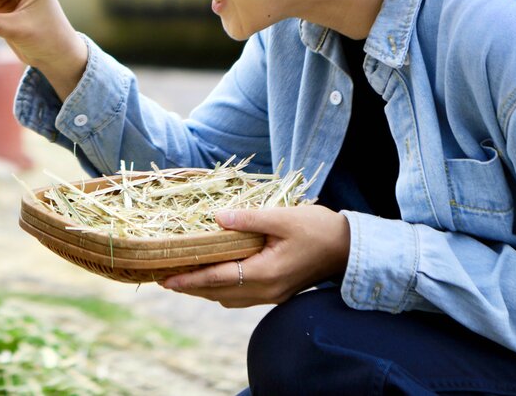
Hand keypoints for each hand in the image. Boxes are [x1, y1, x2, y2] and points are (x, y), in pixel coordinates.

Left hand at [159, 206, 350, 306]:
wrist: (349, 248)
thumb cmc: (317, 228)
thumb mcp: (281, 217)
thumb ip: (247, 218)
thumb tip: (216, 217)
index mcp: (264, 273)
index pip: (217, 279)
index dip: (189, 280)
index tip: (166, 280)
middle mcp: (266, 290)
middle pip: (218, 294)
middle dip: (191, 288)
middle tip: (165, 278)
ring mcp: (273, 294)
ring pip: (229, 298)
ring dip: (205, 290)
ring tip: (184, 277)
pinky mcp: (277, 291)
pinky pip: (242, 296)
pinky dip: (223, 289)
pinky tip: (215, 276)